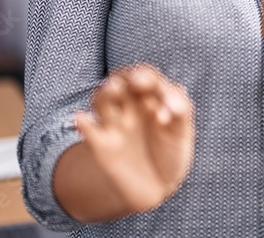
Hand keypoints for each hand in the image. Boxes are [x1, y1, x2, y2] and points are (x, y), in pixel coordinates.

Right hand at [73, 64, 194, 214]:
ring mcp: (112, 123)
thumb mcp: (182, 130)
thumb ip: (181, 110)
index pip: (145, 76)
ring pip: (101, 99)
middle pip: (119, 80)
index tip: (163, 98)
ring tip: (113, 88)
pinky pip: (88, 129)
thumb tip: (174, 98)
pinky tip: (81, 117)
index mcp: (149, 95)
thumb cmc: (170, 151)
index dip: (151, 81)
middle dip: (124, 79)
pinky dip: (83, 122)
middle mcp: (127, 105)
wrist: (156, 187)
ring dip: (106, 92)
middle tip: (136, 82)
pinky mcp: (101, 144)